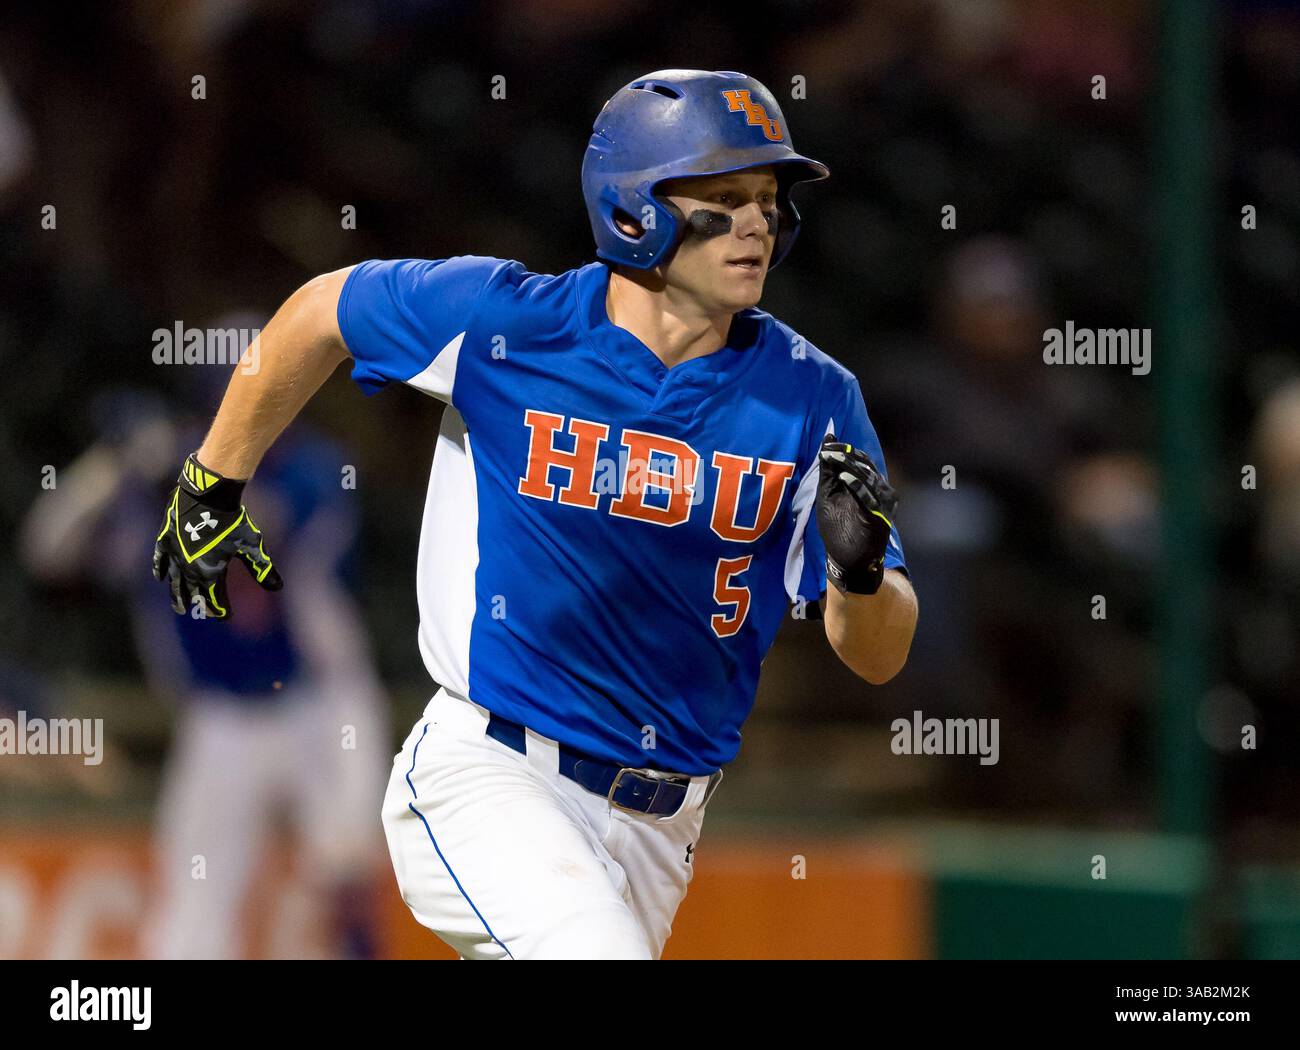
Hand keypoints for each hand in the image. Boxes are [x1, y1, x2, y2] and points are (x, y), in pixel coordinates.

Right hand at [152, 454, 282, 618]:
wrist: (208, 495)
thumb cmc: (232, 521)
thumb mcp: (250, 545)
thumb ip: (262, 568)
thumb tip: (278, 587)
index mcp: (209, 573)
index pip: (215, 599)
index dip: (221, 609)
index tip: (226, 616)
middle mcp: (189, 568)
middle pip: (193, 592)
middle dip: (199, 604)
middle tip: (203, 614)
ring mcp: (175, 555)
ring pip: (175, 581)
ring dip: (177, 595)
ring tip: (179, 608)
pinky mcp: (165, 540)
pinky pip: (160, 560)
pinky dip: (160, 569)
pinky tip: (161, 578)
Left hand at [816, 435, 897, 595]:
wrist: (848, 559)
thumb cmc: (838, 527)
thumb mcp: (828, 495)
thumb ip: (828, 471)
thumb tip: (827, 440)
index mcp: (866, 483)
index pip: (858, 459)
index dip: (843, 450)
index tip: (827, 443)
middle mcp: (878, 490)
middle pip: (865, 465)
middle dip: (846, 455)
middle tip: (829, 449)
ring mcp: (881, 503)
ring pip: (869, 478)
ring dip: (850, 466)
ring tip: (834, 458)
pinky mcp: (880, 516)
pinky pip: (870, 498)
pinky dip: (857, 487)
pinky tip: (845, 478)